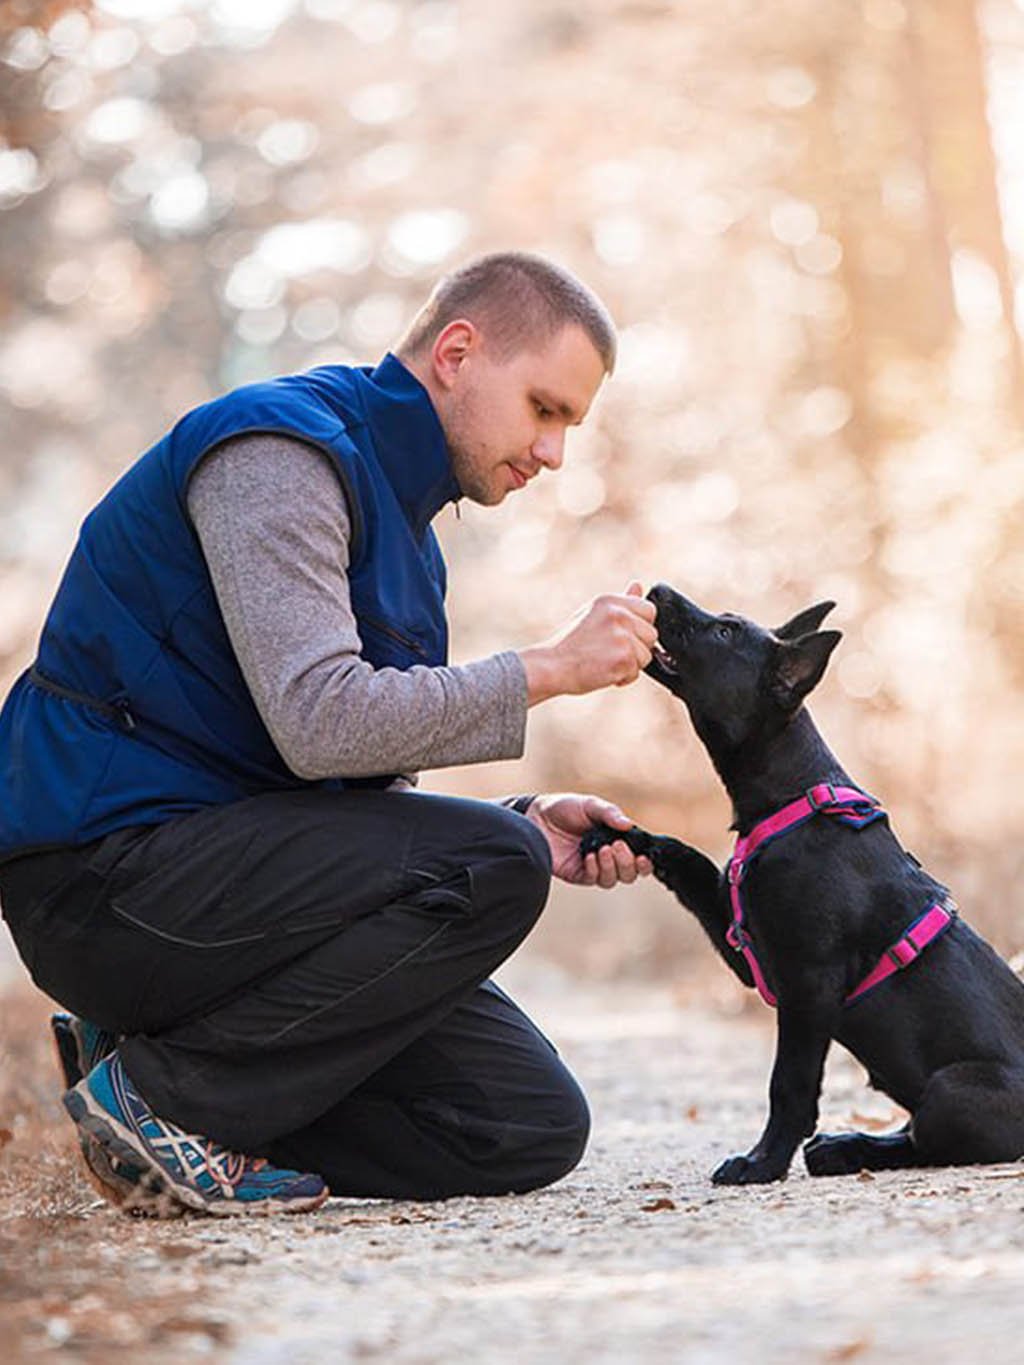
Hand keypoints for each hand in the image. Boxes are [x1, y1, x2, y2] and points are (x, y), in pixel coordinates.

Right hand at [518, 581, 657, 704]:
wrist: (551, 666)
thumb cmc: (569, 644)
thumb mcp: (593, 614)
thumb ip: (620, 603)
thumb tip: (638, 586)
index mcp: (611, 601)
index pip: (648, 610)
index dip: (639, 628)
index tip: (621, 637)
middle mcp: (619, 615)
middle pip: (651, 634)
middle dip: (637, 647)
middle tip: (610, 652)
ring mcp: (623, 636)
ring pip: (646, 655)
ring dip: (630, 664)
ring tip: (605, 662)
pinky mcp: (624, 657)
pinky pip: (637, 672)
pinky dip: (623, 678)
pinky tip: (603, 672)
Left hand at [523, 792, 653, 886]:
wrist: (535, 816)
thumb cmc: (563, 808)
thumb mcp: (589, 805)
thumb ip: (610, 813)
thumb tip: (629, 825)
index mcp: (615, 838)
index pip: (637, 857)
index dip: (644, 861)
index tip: (642, 856)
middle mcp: (607, 855)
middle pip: (629, 874)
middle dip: (627, 863)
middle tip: (616, 845)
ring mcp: (593, 866)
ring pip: (613, 880)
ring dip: (612, 867)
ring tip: (602, 850)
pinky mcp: (577, 874)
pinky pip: (593, 879)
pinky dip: (595, 869)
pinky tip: (588, 856)